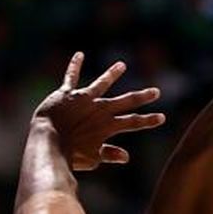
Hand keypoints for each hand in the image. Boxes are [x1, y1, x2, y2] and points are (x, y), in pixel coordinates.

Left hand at [33, 55, 164, 170]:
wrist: (50, 141)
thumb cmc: (71, 155)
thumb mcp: (93, 158)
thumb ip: (109, 154)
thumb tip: (126, 157)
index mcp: (108, 126)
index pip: (134, 122)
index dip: (149, 120)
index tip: (162, 117)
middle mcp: (100, 109)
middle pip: (126, 101)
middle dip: (142, 97)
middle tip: (156, 91)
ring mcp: (85, 99)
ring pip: (102, 83)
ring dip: (112, 74)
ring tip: (121, 65)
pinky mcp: (68, 93)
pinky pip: (72, 76)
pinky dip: (75, 65)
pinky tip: (79, 54)